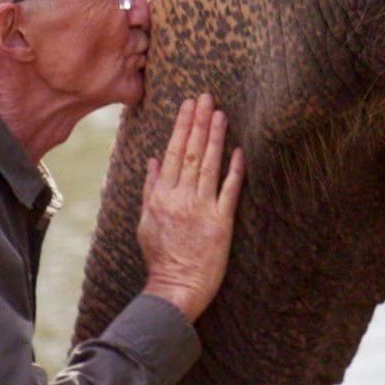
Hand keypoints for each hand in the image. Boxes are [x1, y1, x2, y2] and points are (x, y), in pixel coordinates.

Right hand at [137, 93, 244, 322]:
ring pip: (208, 166)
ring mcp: (201, 210)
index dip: (181, 126)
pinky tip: (239, 150)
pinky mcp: (221, 223)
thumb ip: (150, 188)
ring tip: (220, 114)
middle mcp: (180, 199)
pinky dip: (234, 170)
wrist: (175, 288)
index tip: (188, 105)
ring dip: (215, 138)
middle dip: (198, 122)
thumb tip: (153, 160)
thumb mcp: (145, 221)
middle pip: (190, 153)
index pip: (172, 153)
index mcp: (160, 196)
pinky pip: (229, 191)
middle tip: (206, 97)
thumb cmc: (160, 256)